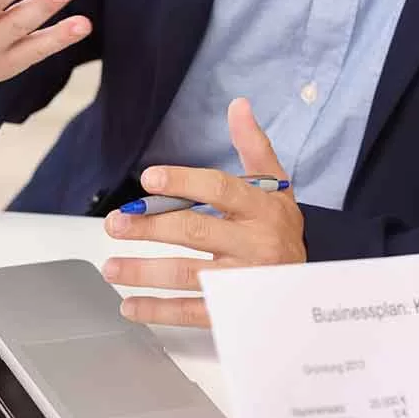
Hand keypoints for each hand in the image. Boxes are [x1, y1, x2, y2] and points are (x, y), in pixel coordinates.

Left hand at [102, 98, 304, 327]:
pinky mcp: (233, 312)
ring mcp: (243, 280)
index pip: (220, 190)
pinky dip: (157, 310)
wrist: (307, 284)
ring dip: (144, 271)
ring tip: (111, 265)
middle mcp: (254, 243)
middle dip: (151, 226)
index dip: (183, 182)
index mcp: (262, 207)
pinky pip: (191, 311)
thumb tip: (238, 105)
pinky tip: (130, 305)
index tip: (149, 178)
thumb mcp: (276, 185)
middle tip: (117, 223)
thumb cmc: (281, 228)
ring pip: (187, 274)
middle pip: (196, 232)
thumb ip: (254, 145)